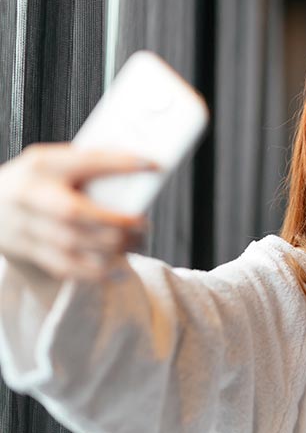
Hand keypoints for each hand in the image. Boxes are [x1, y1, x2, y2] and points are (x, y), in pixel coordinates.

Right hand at [0, 143, 155, 279]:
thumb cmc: (34, 179)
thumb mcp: (54, 160)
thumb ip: (90, 163)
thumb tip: (141, 164)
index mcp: (42, 165)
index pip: (85, 161)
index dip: (120, 163)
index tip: (153, 164)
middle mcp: (31, 196)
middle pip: (77, 213)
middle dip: (118, 222)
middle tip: (144, 224)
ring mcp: (25, 227)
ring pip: (73, 245)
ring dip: (112, 248)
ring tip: (136, 244)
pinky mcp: (27, 252)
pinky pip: (64, 268)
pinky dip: (95, 272)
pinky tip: (118, 270)